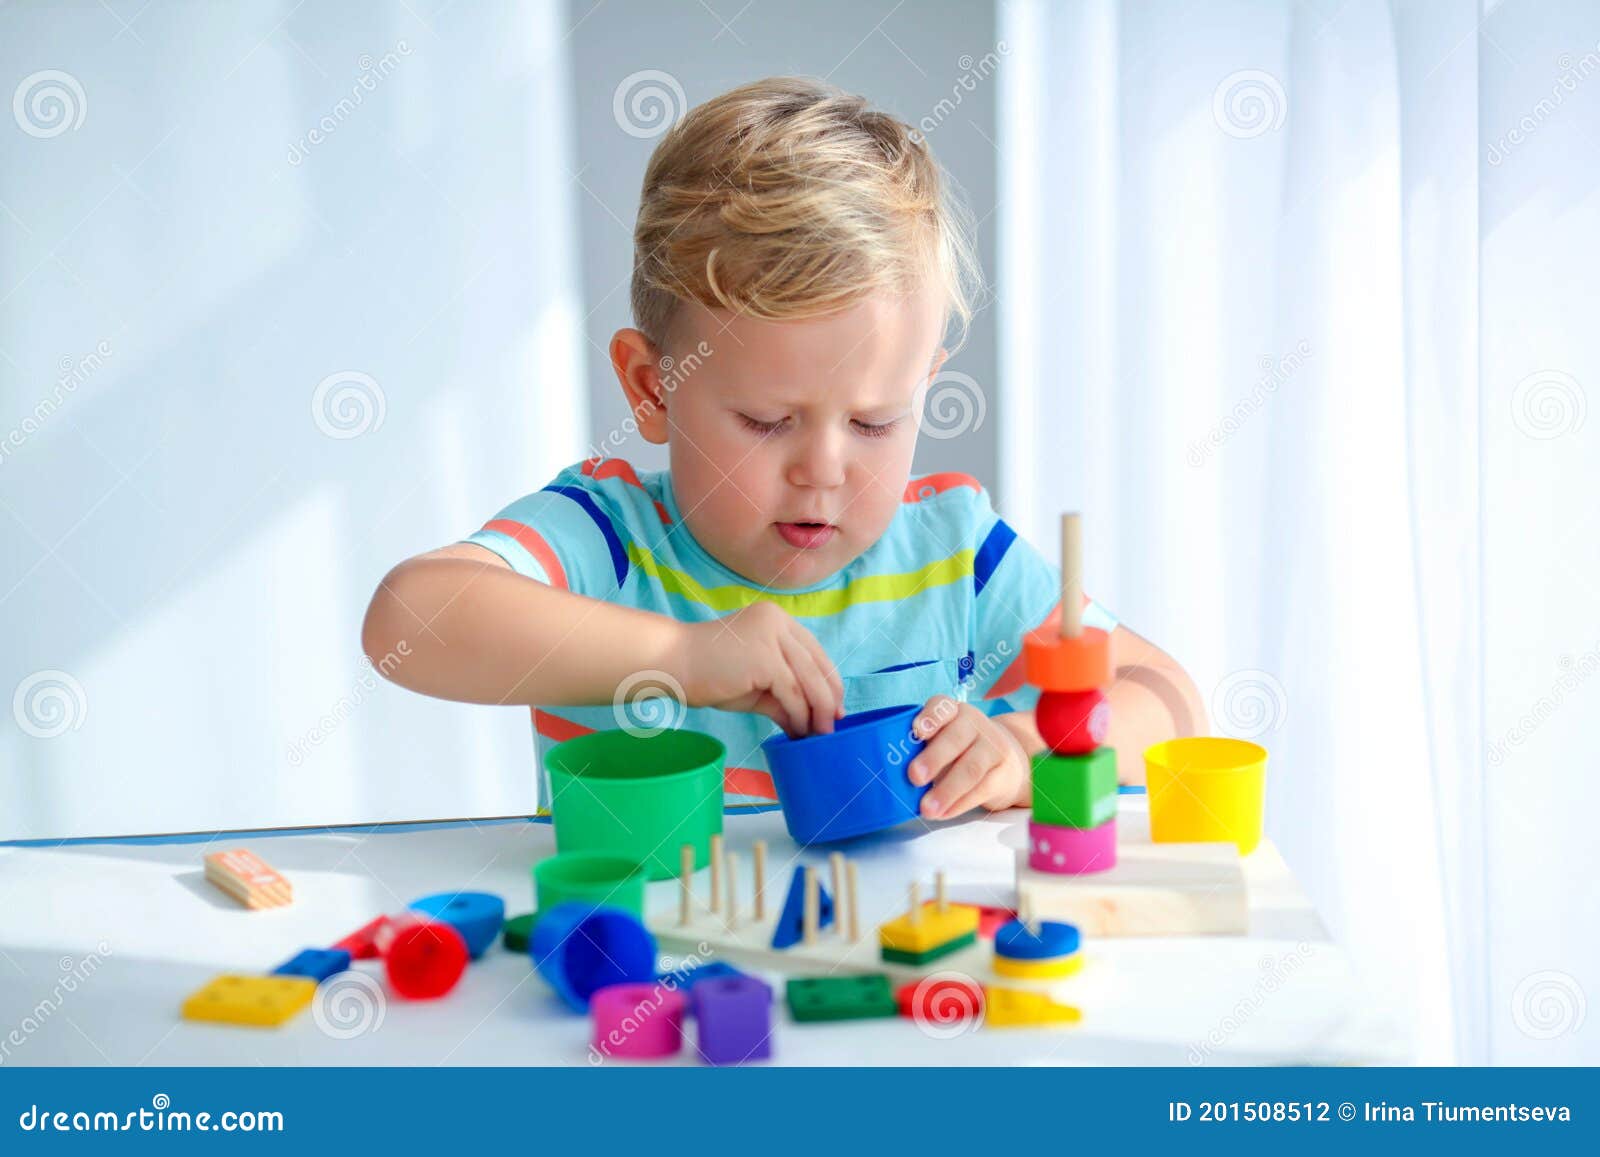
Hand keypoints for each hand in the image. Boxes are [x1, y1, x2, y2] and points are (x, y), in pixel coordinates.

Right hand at [672, 602, 843, 736]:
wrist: (672, 664)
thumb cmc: (707, 673)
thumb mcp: (755, 684)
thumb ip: (782, 695)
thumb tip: (807, 721)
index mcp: (777, 620)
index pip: (815, 652)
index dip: (829, 681)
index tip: (835, 708)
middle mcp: (779, 622)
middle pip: (818, 664)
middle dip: (828, 699)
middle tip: (830, 727)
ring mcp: (773, 637)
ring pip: (809, 680)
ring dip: (817, 712)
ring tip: (817, 735)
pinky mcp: (766, 658)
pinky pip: (792, 692)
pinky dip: (798, 715)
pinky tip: (797, 731)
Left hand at [906, 695, 1029, 818]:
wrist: (1005, 764)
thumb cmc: (959, 752)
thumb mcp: (942, 742)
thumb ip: (921, 751)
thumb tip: (893, 776)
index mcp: (953, 712)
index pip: (943, 707)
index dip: (930, 717)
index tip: (917, 731)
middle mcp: (975, 724)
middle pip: (955, 739)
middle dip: (933, 758)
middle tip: (914, 777)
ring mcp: (993, 748)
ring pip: (970, 768)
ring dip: (946, 790)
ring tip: (927, 809)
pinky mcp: (1005, 774)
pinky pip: (982, 789)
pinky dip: (960, 804)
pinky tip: (944, 813)